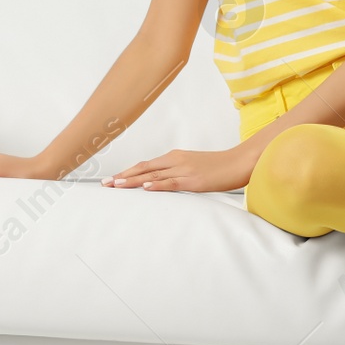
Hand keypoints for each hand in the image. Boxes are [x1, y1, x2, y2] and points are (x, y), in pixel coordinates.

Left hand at [103, 146, 256, 192]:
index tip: (112, 179)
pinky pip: (171, 182)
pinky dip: (156, 184)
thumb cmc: (219, 167)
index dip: (127, 171)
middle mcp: (175, 160)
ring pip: (152, 175)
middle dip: (122, 176)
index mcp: (174, 157)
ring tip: (115, 186)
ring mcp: (184, 169)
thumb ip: (178, 172)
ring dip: (132, 181)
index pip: (145, 164)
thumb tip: (163, 183)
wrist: (239, 162)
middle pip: (143, 168)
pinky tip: (144, 187)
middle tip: (105, 184)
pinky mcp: (193, 180)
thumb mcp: (194, 167)